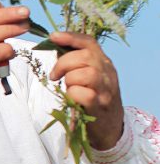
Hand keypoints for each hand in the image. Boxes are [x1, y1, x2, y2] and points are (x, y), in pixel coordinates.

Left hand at [48, 31, 123, 149]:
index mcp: (104, 63)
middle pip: (86, 57)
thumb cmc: (94, 98)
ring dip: (70, 79)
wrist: (110, 126)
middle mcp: (108, 74)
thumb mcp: (89, 77)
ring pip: (87, 74)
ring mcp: (106, 90)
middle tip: (55, 75)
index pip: (90, 43)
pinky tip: (72, 99)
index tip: (53, 36)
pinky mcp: (99, 106)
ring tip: (67, 87)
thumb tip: (55, 46)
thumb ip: (76, 62)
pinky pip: (84, 94)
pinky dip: (73, 94)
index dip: (71, 37)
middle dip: (64, 63)